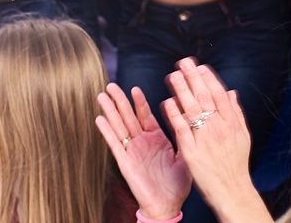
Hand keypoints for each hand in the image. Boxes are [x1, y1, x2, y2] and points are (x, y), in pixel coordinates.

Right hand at [96, 83, 190, 219]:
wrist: (168, 206)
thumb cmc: (178, 184)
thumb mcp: (185, 155)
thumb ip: (184, 135)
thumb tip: (191, 117)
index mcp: (157, 139)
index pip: (146, 116)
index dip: (139, 102)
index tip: (134, 88)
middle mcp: (142, 143)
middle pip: (129, 117)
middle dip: (120, 101)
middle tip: (111, 85)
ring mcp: (132, 151)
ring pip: (119, 127)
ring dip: (110, 111)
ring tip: (102, 96)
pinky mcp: (125, 162)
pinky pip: (115, 144)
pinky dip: (107, 131)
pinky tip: (99, 119)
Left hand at [163, 59, 253, 202]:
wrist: (231, 189)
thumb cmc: (236, 163)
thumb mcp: (242, 135)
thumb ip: (235, 113)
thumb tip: (231, 92)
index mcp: (231, 123)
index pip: (219, 94)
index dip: (209, 79)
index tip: (200, 66)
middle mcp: (219, 128)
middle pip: (204, 97)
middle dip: (193, 78)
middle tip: (183, 63)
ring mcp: (205, 139)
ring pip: (192, 109)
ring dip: (181, 90)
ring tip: (172, 76)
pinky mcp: (192, 151)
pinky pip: (182, 129)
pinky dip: (174, 115)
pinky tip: (167, 102)